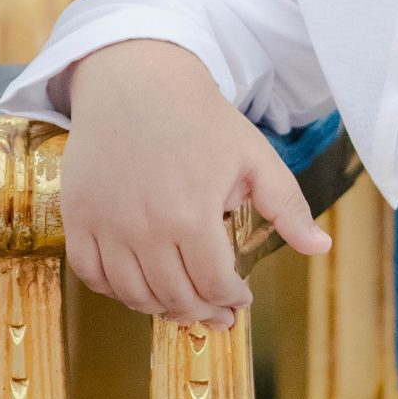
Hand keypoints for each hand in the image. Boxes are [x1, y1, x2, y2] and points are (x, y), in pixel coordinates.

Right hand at [60, 38, 330, 328]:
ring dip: (160, 309)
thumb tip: (321, 247)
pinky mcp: (77, 216)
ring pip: (132, 294)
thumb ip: (288, 207)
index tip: (242, 300)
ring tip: (182, 306)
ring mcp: (105, 225)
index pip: (214, 284)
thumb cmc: (202, 119)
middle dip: (202, 312)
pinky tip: (139, 287)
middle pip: (174, 297)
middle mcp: (144, 229)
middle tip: (216, 315)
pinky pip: (91, 275)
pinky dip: (115, 291)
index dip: (232, 300)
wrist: (136, 83)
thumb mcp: (255, 157)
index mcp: (191, 216)